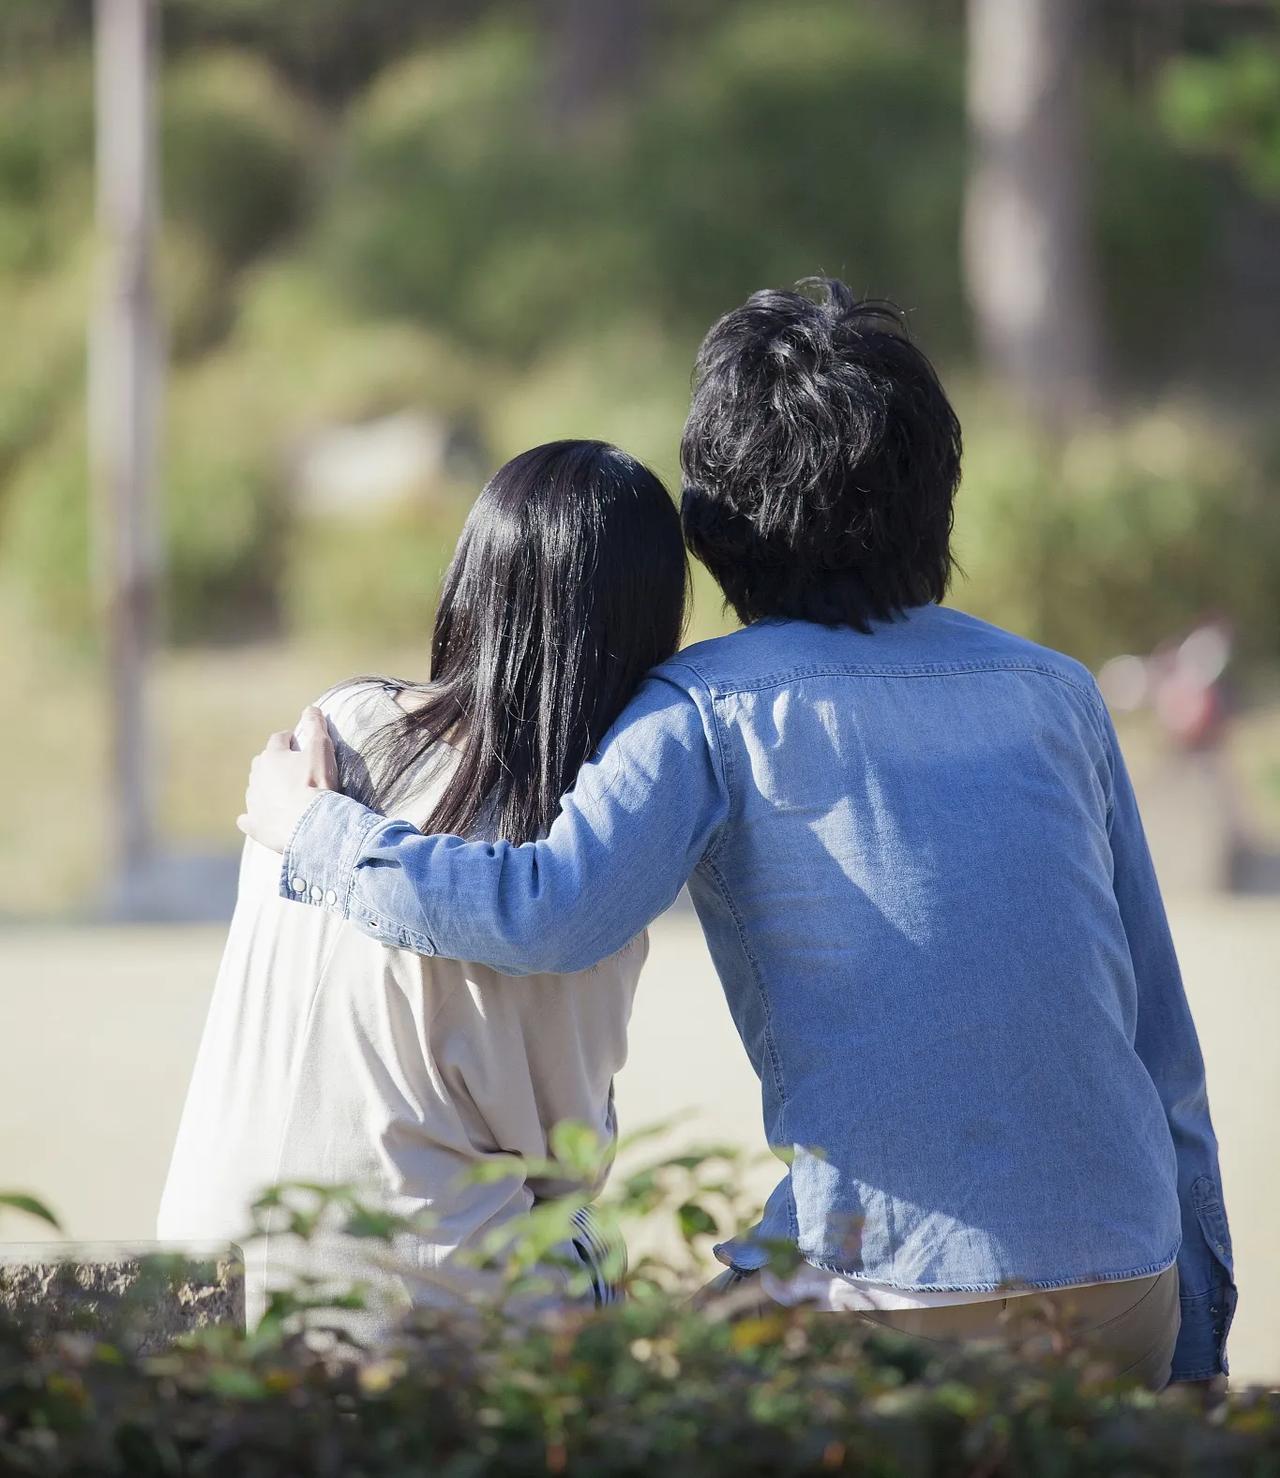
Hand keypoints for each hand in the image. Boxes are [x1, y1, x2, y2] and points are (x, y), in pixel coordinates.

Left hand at [237, 706, 338, 852]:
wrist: (310, 823)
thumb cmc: (316, 783)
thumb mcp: (321, 749)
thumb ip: (316, 726)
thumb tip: (311, 708)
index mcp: (272, 756)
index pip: (278, 739)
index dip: (289, 740)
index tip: (298, 743)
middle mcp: (257, 776)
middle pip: (262, 763)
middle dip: (275, 763)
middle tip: (293, 770)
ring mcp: (254, 801)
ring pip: (255, 789)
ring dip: (266, 789)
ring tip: (284, 795)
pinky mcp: (254, 824)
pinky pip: (247, 819)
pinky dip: (251, 817)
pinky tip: (255, 819)